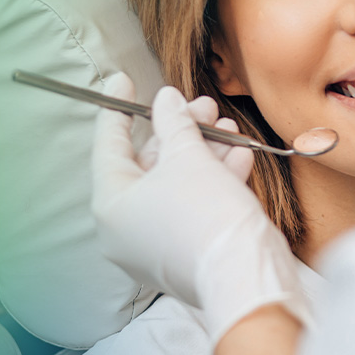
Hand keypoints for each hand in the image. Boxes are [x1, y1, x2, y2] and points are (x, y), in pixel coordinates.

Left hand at [91, 73, 307, 342]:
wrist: (245, 275)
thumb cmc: (208, 214)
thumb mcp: (190, 157)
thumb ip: (175, 124)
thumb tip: (168, 101)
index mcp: (110, 205)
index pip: (108, 146)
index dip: (118, 109)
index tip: (123, 80)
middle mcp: (124, 228)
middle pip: (149, 165)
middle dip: (181, 131)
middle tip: (202, 105)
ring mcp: (153, 245)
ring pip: (176, 185)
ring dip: (203, 152)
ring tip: (227, 127)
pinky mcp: (184, 254)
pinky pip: (192, 208)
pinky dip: (213, 181)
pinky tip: (239, 156)